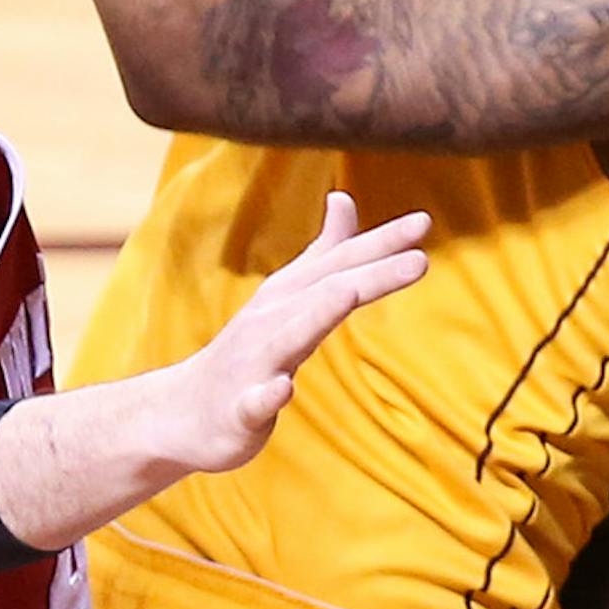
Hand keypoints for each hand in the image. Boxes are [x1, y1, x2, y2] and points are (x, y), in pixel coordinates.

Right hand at [169, 191, 426, 472]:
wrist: (184, 411)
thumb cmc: (248, 350)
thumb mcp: (288, 296)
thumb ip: (323, 251)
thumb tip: (344, 197)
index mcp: (288, 295)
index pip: (340, 262)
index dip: (381, 243)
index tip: (424, 222)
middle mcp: (271, 321)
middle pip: (327, 291)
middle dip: (371, 273)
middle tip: (421, 258)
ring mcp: (253, 364)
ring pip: (289, 337)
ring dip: (320, 314)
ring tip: (349, 293)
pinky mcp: (240, 409)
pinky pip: (253, 402)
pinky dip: (266, 395)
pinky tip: (282, 390)